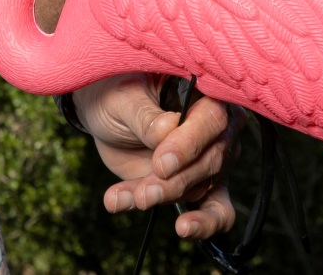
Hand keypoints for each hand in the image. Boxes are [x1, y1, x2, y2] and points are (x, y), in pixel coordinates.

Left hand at [70, 72, 236, 241]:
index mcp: (206, 93)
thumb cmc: (116, 92)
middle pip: (211, 160)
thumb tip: (167, 129)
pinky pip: (216, 211)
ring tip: (133, 199)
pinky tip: (183, 229)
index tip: (161, 164)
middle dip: (174, 181)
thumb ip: (144, 114)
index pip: (212, 120)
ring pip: (204, 188)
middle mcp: (218, 128)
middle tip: (144, 192)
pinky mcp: (199, 184)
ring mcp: (212, 158)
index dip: (189, 145)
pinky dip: (201, 224)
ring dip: (166, 197)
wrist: (104, 111)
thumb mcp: (121, 97)